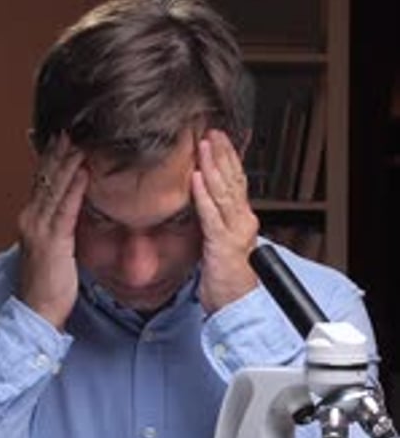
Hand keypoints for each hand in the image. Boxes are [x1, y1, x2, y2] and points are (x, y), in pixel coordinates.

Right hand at [18, 133, 88, 328]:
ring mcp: (39, 229)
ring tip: (80, 139)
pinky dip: (76, 188)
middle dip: (59, 151)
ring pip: (55, 187)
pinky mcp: (51, 241)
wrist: (37, 311)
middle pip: (47, 177)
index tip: (64, 136)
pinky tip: (85, 171)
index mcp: (31, 219)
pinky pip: (66, 209)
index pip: (43, 180)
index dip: (53, 157)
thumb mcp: (55, 247)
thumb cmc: (49, 284)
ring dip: (69, 162)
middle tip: (73, 126)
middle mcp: (31, 218)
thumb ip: (63, 226)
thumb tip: (80, 208)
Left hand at [192, 129, 258, 313]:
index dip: (228, 158)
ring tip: (204, 147)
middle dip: (222, 154)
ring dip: (212, 167)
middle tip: (211, 132)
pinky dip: (203, 195)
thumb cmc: (226, 279)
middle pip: (233, 181)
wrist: (236, 305)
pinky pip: (211, 215)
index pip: (236, 182)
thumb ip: (214, 222)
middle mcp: (242, 222)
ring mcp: (234, 232)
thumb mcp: (219, 243)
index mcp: (241, 220)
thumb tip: (201, 202)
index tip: (218, 139)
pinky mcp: (223, 245)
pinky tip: (196, 178)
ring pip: (223, 192)